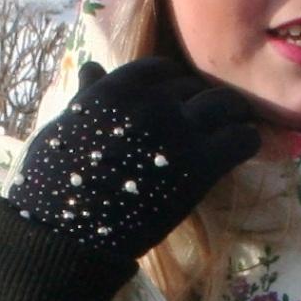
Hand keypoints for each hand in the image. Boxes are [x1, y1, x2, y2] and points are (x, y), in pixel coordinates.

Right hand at [5, 58, 261, 261]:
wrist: (65, 232)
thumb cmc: (54, 182)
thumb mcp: (66, 127)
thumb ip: (88, 97)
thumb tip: (92, 68)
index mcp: (116, 89)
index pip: (159, 69)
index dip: (171, 83)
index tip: (177, 98)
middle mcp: (151, 102)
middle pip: (194, 87)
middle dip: (201, 100)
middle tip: (210, 116)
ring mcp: (179, 132)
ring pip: (226, 105)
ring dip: (233, 114)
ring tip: (236, 125)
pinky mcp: (200, 165)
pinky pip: (241, 139)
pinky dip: (247, 141)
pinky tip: (243, 148)